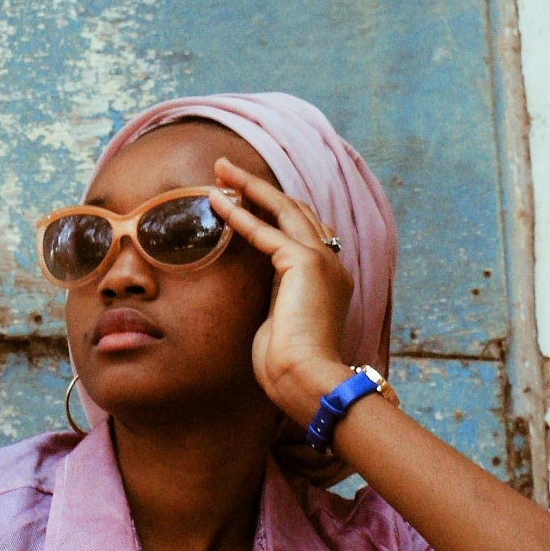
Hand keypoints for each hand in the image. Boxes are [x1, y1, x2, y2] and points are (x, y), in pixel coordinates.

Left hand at [210, 159, 354, 426]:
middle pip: (294, 209)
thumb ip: (277, 301)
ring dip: (249, 186)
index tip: (242, 195)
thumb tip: (262, 299)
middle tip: (226, 170)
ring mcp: (322, 261)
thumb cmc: (290, 367)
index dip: (271, 207)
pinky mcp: (305, 264)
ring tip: (220, 170)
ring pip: (283, 208)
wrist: (307, 380)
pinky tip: (217, 202)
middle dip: (259, 187)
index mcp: (329, 278)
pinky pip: (266, 231)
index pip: (302, 229)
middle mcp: (331, 264)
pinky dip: (240, 215)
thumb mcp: (281, 324)